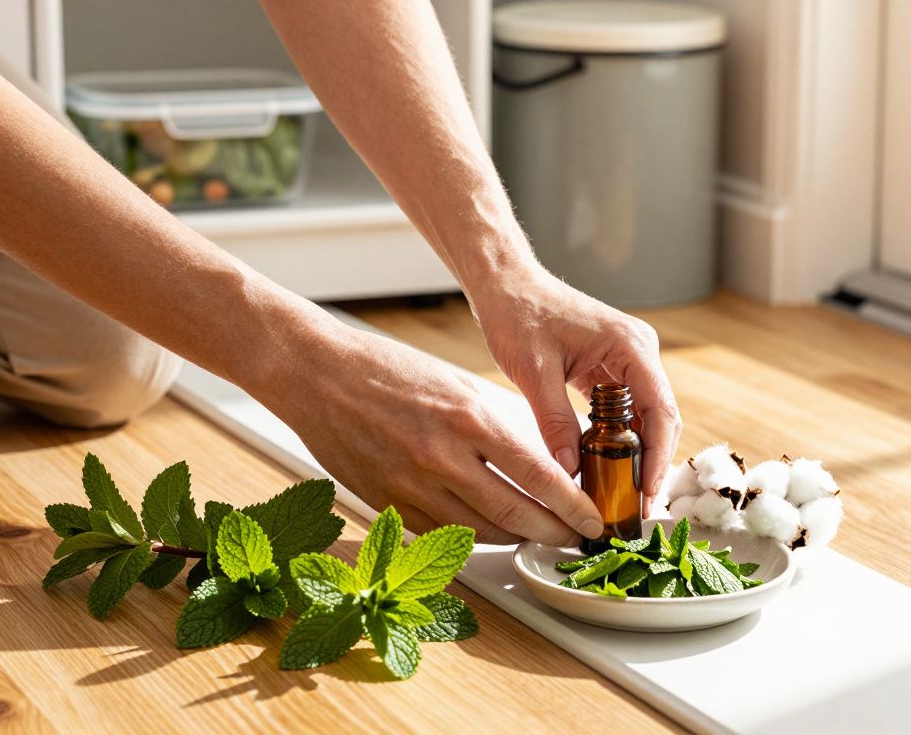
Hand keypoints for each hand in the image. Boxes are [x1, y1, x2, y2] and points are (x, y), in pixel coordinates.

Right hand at [263, 322, 603, 545]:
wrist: (316, 375)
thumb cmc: (389, 370)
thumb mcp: (458, 385)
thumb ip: (497, 427)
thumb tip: (540, 463)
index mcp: (469, 418)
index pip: (540, 476)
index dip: (574, 507)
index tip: (593, 518)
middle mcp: (443, 458)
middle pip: (517, 514)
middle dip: (555, 532)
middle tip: (576, 536)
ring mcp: (412, 486)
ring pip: (482, 532)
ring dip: (517, 539)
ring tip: (540, 535)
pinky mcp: (388, 503)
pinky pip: (443, 535)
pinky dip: (474, 537)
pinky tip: (492, 532)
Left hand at [470, 269, 683, 515]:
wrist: (506, 284)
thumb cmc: (518, 314)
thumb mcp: (534, 372)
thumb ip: (554, 422)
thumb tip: (570, 472)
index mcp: (629, 346)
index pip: (660, 410)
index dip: (658, 455)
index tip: (648, 492)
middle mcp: (637, 351)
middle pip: (660, 417)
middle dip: (653, 462)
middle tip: (639, 506)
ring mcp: (627, 359)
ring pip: (645, 416)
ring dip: (638, 453)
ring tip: (626, 494)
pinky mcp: (611, 367)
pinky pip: (625, 409)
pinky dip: (620, 438)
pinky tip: (609, 466)